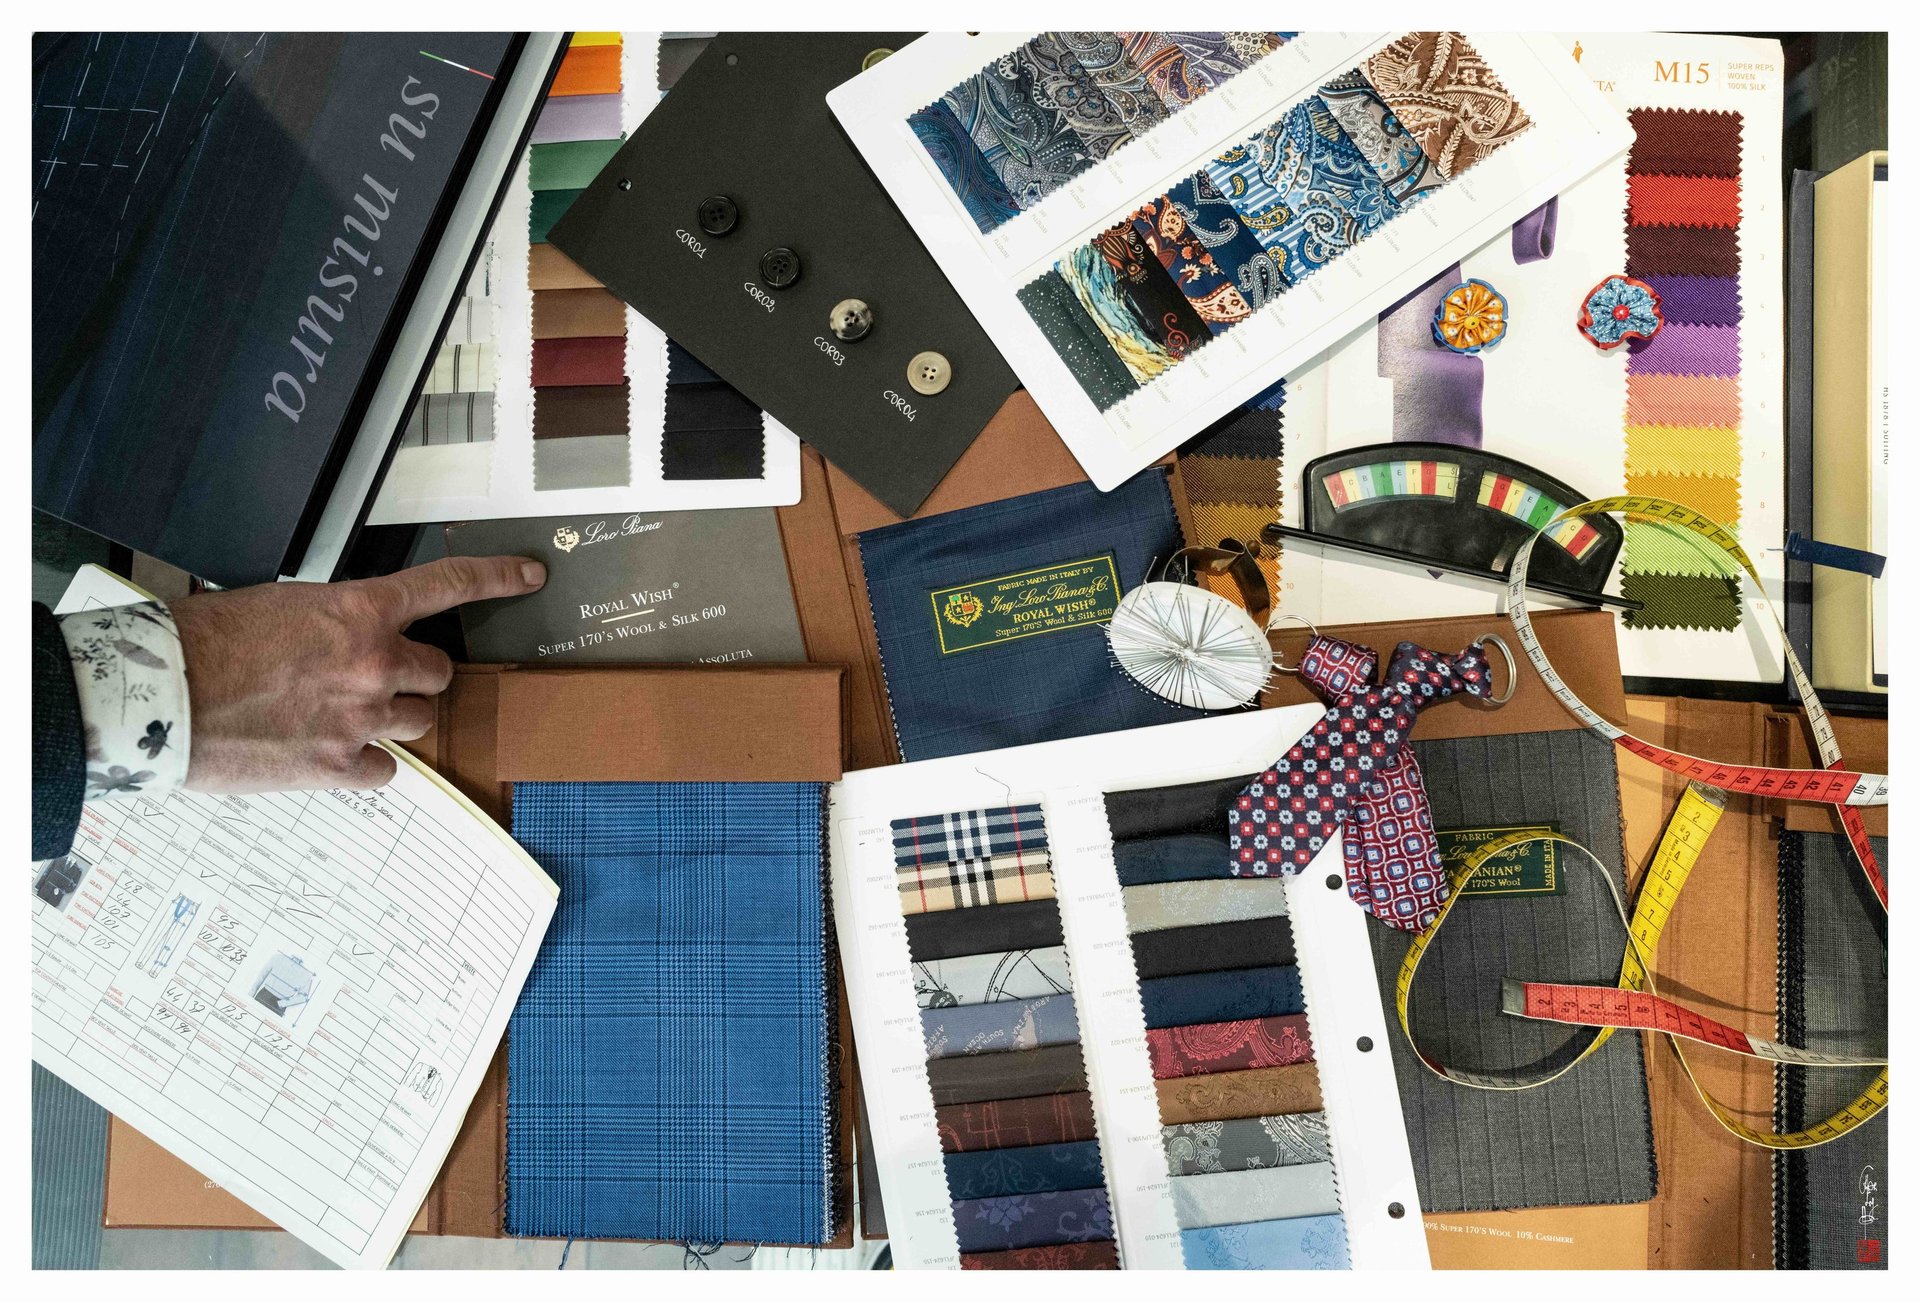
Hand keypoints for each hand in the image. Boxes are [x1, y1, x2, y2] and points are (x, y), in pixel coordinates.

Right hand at [170, 556, 544, 791]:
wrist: (155, 697)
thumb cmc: (199, 644)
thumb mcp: (276, 607)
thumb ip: (329, 622)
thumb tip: (340, 638)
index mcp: (358, 611)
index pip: (449, 585)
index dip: (498, 578)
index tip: (529, 577)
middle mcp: (372, 663)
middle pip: (439, 672)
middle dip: (415, 674)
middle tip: (373, 678)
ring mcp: (361, 718)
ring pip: (420, 722)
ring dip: (394, 718)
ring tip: (342, 714)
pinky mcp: (339, 767)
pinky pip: (385, 770)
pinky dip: (365, 764)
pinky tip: (329, 752)